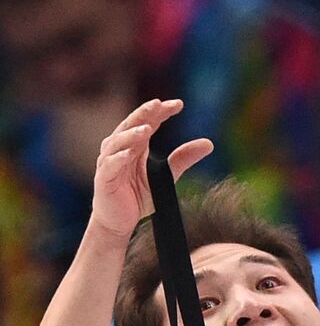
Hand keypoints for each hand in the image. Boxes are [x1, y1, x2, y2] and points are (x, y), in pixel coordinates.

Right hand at [91, 98, 212, 237]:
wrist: (118, 221)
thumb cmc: (137, 196)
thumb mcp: (165, 177)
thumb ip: (182, 159)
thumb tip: (209, 143)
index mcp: (135, 144)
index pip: (148, 121)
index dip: (162, 111)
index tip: (179, 104)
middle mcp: (120, 148)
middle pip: (132, 125)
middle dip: (145, 113)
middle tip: (158, 104)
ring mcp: (109, 162)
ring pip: (118, 142)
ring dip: (132, 134)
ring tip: (146, 129)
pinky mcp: (104, 178)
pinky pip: (110, 165)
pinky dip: (118, 158)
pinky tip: (128, 154)